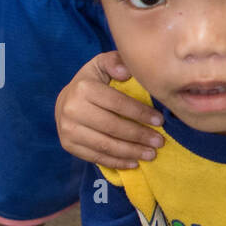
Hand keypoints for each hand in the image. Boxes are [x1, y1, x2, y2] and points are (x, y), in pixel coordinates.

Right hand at [54, 51, 162, 168]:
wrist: (66, 99)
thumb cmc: (93, 80)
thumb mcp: (102, 64)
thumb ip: (115, 62)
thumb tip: (126, 72)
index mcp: (84, 88)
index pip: (118, 103)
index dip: (140, 113)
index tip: (160, 121)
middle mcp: (72, 110)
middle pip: (113, 127)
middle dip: (139, 135)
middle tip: (160, 141)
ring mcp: (68, 129)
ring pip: (105, 144)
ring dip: (131, 152)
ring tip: (151, 154)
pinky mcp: (68, 145)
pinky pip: (94, 156)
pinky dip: (116, 162)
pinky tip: (133, 163)